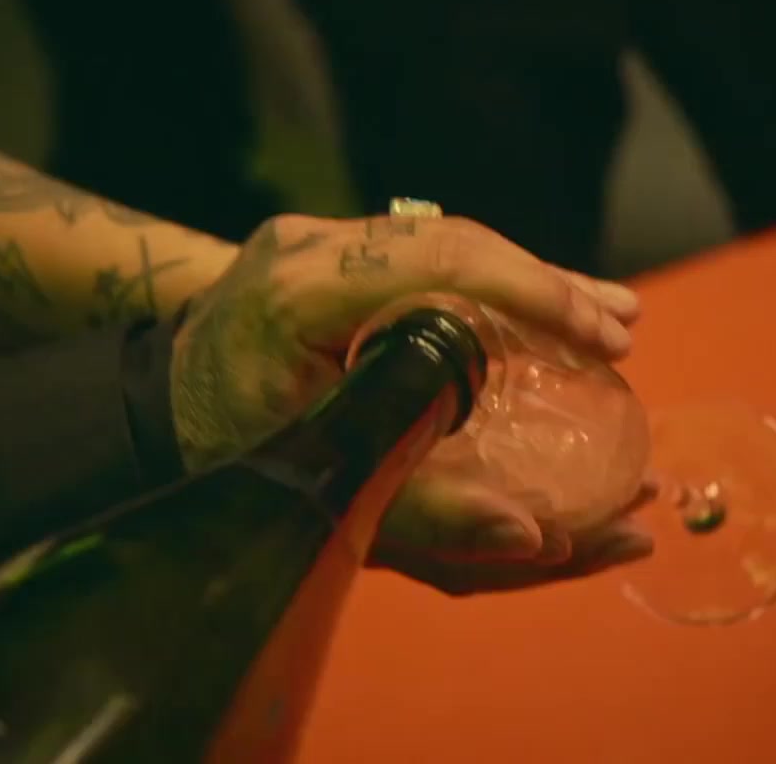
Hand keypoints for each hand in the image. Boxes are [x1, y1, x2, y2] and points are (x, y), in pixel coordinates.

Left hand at [170, 212, 648, 591]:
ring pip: (449, 242)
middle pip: (455, 242)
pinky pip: (429, 256)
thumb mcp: (316, 487)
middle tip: (621, 336)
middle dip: (548, 288)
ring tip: (610, 318)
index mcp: (297, 291)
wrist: (154, 400)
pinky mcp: (334, 250)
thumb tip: (533, 535)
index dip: (532, 294)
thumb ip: (422, 511)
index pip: (438, 260)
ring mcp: (320, 239)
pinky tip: (547, 304)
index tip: (598, 338)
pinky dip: (492, 284)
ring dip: (532, 281)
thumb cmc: (223, 452)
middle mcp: (309, 246)